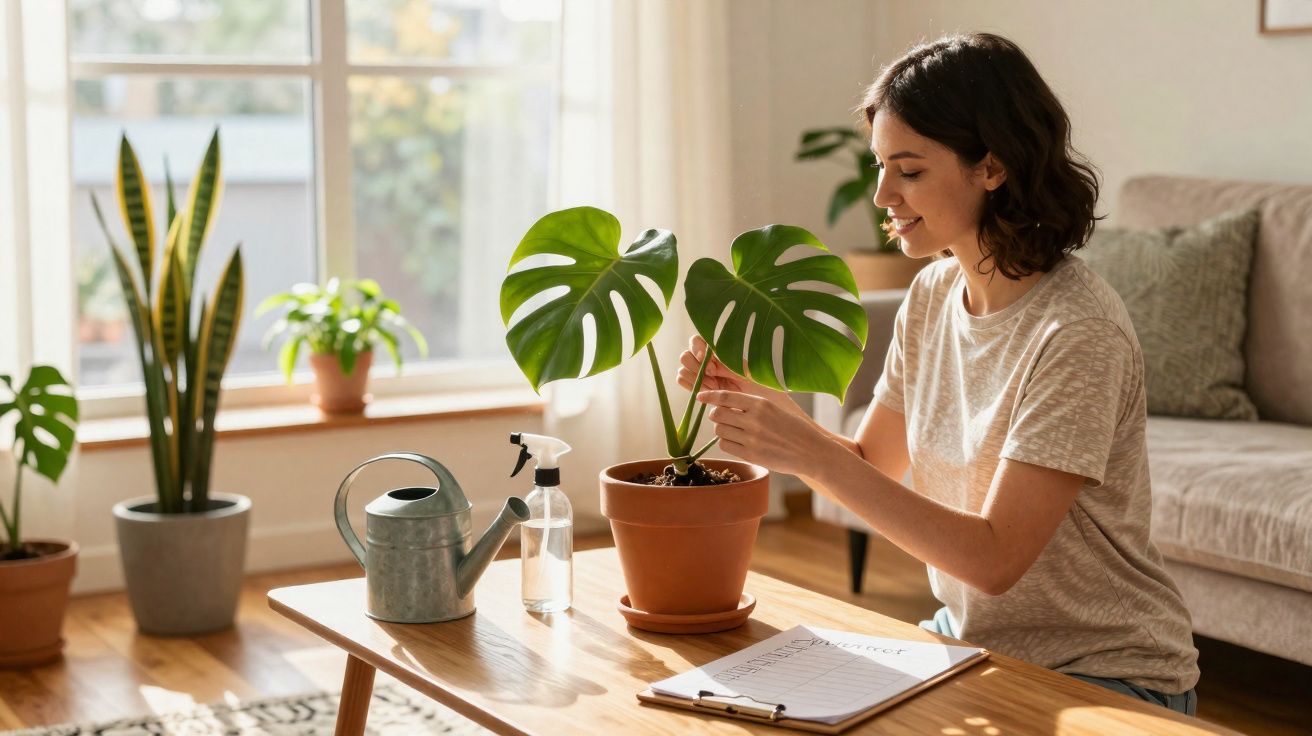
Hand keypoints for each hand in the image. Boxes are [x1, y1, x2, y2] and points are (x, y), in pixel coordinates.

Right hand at [677, 336, 781, 401]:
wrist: (754, 399)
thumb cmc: (752, 380)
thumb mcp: (741, 369)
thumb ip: (723, 362)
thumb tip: (705, 358)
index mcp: (715, 348)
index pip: (696, 341)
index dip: (698, 350)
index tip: (711, 366)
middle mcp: (704, 358)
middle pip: (685, 355)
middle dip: (697, 368)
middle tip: (714, 378)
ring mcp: (698, 371)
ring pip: (682, 369)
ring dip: (696, 379)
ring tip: (714, 387)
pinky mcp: (695, 384)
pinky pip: (682, 380)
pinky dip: (691, 386)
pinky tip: (707, 391)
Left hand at [696, 389, 830, 476]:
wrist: (810, 451)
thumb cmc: (793, 428)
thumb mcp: (775, 408)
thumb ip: (752, 406)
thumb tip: (724, 403)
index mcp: (760, 404)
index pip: (725, 396)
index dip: (709, 396)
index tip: (699, 396)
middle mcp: (754, 419)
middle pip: (717, 414)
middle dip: (716, 415)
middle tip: (722, 417)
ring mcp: (752, 438)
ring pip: (719, 431)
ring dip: (722, 430)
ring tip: (733, 431)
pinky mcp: (751, 454)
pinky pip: (725, 446)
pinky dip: (727, 443)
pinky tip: (737, 443)